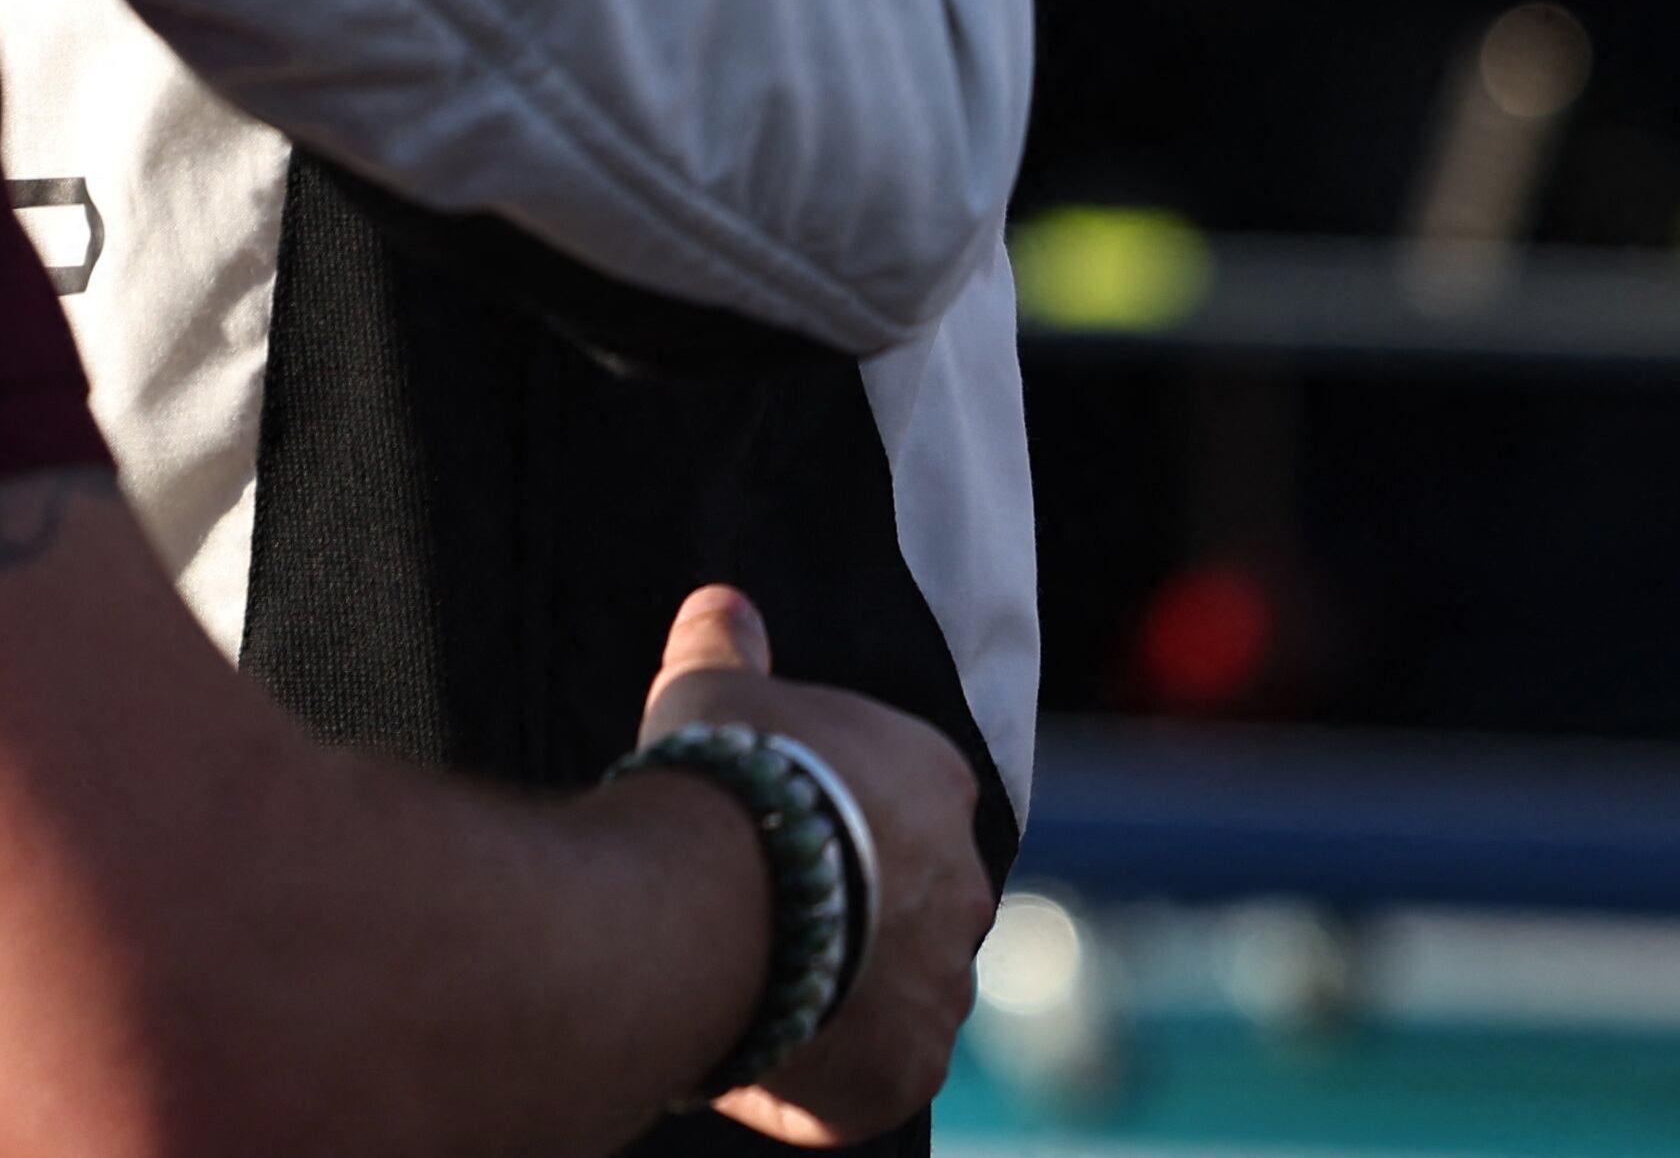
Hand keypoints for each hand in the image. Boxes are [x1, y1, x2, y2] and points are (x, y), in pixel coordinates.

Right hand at [638, 586, 996, 1145]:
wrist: (723, 895)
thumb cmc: (727, 776)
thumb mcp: (714, 687)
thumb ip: (725, 646)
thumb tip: (721, 602)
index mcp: (934, 783)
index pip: (902, 802)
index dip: (837, 816)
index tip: (777, 827)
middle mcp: (965, 889)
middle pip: (907, 904)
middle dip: (849, 910)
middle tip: (759, 909)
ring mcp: (943, 989)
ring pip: (891, 996)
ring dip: (836, 993)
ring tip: (748, 980)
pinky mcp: (909, 1073)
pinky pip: (863, 1078)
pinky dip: (815, 1071)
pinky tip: (745, 1041)